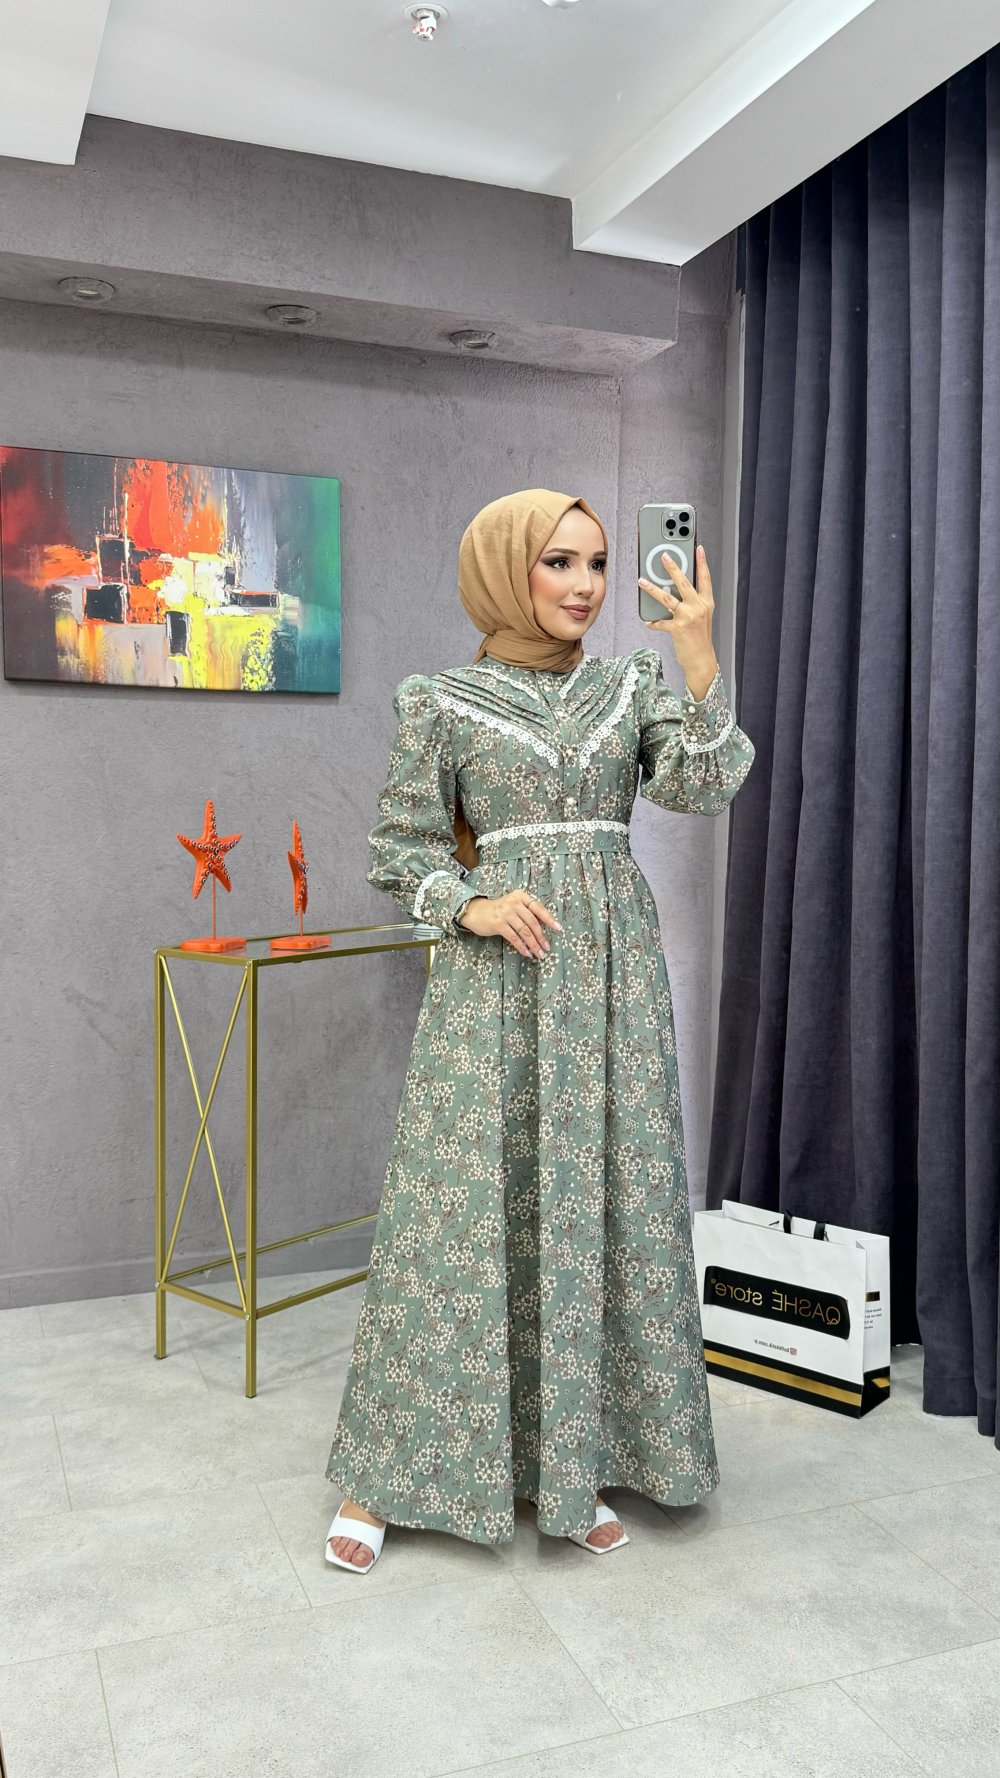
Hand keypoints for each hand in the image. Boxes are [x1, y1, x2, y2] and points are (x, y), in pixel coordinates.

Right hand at [456, 889, 561, 958]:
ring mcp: (506, 913)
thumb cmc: (498, 910)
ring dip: (533, 944)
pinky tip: (527, 953)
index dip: (549, 919)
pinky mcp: (498, 924)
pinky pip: (514, 937)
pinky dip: (522, 946)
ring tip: (539, 953)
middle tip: (547, 947)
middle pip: (532, 922)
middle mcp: (514, 903)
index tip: (558, 929)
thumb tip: (543, 927)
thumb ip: (527, 913)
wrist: (476, 912)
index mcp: (520, 896)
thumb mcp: (513, 905)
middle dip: (541, 937)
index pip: (538, 908)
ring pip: (525, 931)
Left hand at [639, 544, 717, 688]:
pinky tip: (648, 622)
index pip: (705, 578)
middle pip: (684, 582)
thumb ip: (691, 603)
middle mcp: (698, 607)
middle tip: (664, 556)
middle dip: (673, 567)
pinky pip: (661, 622)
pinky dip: (653, 622)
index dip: (702, 562)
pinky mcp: (678, 628)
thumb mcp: (701, 617)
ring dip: (652, 589)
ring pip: (667, 598)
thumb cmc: (700, 638)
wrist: (701, 659)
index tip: (698, 548)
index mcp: (706, 602)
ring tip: (642, 581)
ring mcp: (688, 617)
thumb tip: (673, 592)